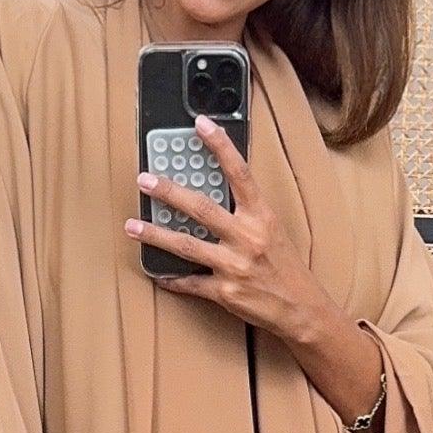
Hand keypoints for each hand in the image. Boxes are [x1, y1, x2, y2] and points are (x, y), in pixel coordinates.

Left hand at [126, 119, 386, 430]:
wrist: (301, 309)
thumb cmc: (285, 267)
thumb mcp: (272, 230)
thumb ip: (245, 211)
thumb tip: (212, 190)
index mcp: (261, 216)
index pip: (239, 173)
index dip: (220, 146)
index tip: (200, 124)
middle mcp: (247, 238)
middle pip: (201, 208)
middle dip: (169, 193)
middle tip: (144, 180)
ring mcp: (234, 266)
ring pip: (186, 246)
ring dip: (155, 235)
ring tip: (131, 226)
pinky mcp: (225, 292)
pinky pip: (189, 283)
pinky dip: (171, 278)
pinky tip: (156, 273)